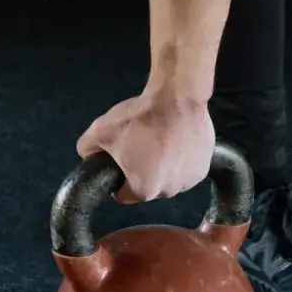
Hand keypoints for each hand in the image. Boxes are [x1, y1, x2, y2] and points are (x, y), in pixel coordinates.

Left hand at [75, 91, 215, 203]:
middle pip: (148, 187)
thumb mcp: (99, 132)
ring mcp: (190, 180)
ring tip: (158, 142)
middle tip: (138, 147)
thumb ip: (87, 149)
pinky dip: (180, 159)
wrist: (177, 97)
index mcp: (144, 190)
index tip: (119, 163)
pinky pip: (185, 168)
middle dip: (141, 172)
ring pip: (168, 179)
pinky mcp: (204, 166)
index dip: (117, 179)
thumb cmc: (139, 118)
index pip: (123, 195)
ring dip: (162, 167)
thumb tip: (87, 157)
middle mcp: (169, 191)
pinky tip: (174, 141)